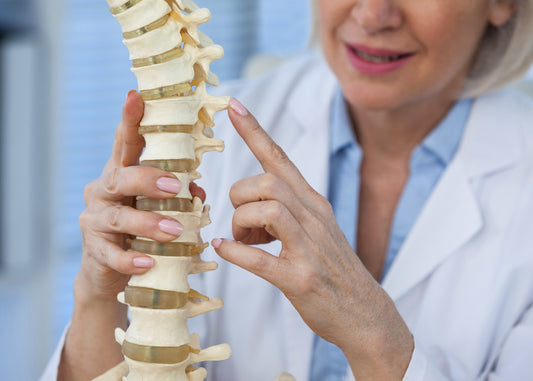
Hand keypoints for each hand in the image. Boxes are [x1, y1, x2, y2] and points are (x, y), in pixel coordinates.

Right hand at [77, 90, 204, 301]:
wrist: (110, 272)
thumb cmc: (139, 230)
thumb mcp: (157, 207)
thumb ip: (176, 194)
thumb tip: (197, 188)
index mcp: (122, 174)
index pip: (124, 143)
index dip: (129, 120)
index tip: (136, 96)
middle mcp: (104, 191)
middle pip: (121, 176)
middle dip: (149, 179)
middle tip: (177, 187)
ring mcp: (95, 220)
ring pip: (119, 216)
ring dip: (148, 222)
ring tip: (175, 230)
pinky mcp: (94, 250)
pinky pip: (111, 254)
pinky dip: (131, 259)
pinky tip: (147, 263)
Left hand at [212, 99, 413, 379]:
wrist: (365, 313)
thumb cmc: (332, 269)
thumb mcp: (316, 229)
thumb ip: (285, 210)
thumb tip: (247, 204)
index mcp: (313, 203)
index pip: (281, 158)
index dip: (255, 131)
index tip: (232, 104)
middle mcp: (313, 218)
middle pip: (267, 181)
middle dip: (240, 195)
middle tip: (240, 223)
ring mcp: (309, 248)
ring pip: (267, 209)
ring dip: (241, 223)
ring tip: (242, 241)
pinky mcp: (301, 279)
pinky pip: (260, 259)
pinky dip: (235, 252)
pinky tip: (225, 250)